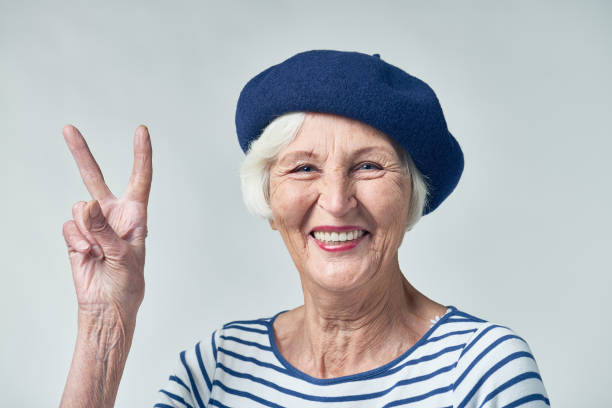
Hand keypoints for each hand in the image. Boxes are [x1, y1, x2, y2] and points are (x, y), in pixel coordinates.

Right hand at [61, 125, 151, 321]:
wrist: (107, 306)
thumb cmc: (127, 284)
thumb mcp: (124, 256)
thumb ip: (105, 230)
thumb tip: (86, 205)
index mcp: (135, 215)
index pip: (140, 179)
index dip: (141, 155)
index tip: (141, 131)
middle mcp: (113, 214)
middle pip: (96, 178)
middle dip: (81, 154)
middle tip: (68, 129)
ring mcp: (92, 224)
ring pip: (80, 209)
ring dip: (88, 231)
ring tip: (99, 252)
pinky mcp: (76, 236)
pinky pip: (69, 226)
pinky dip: (77, 241)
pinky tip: (88, 256)